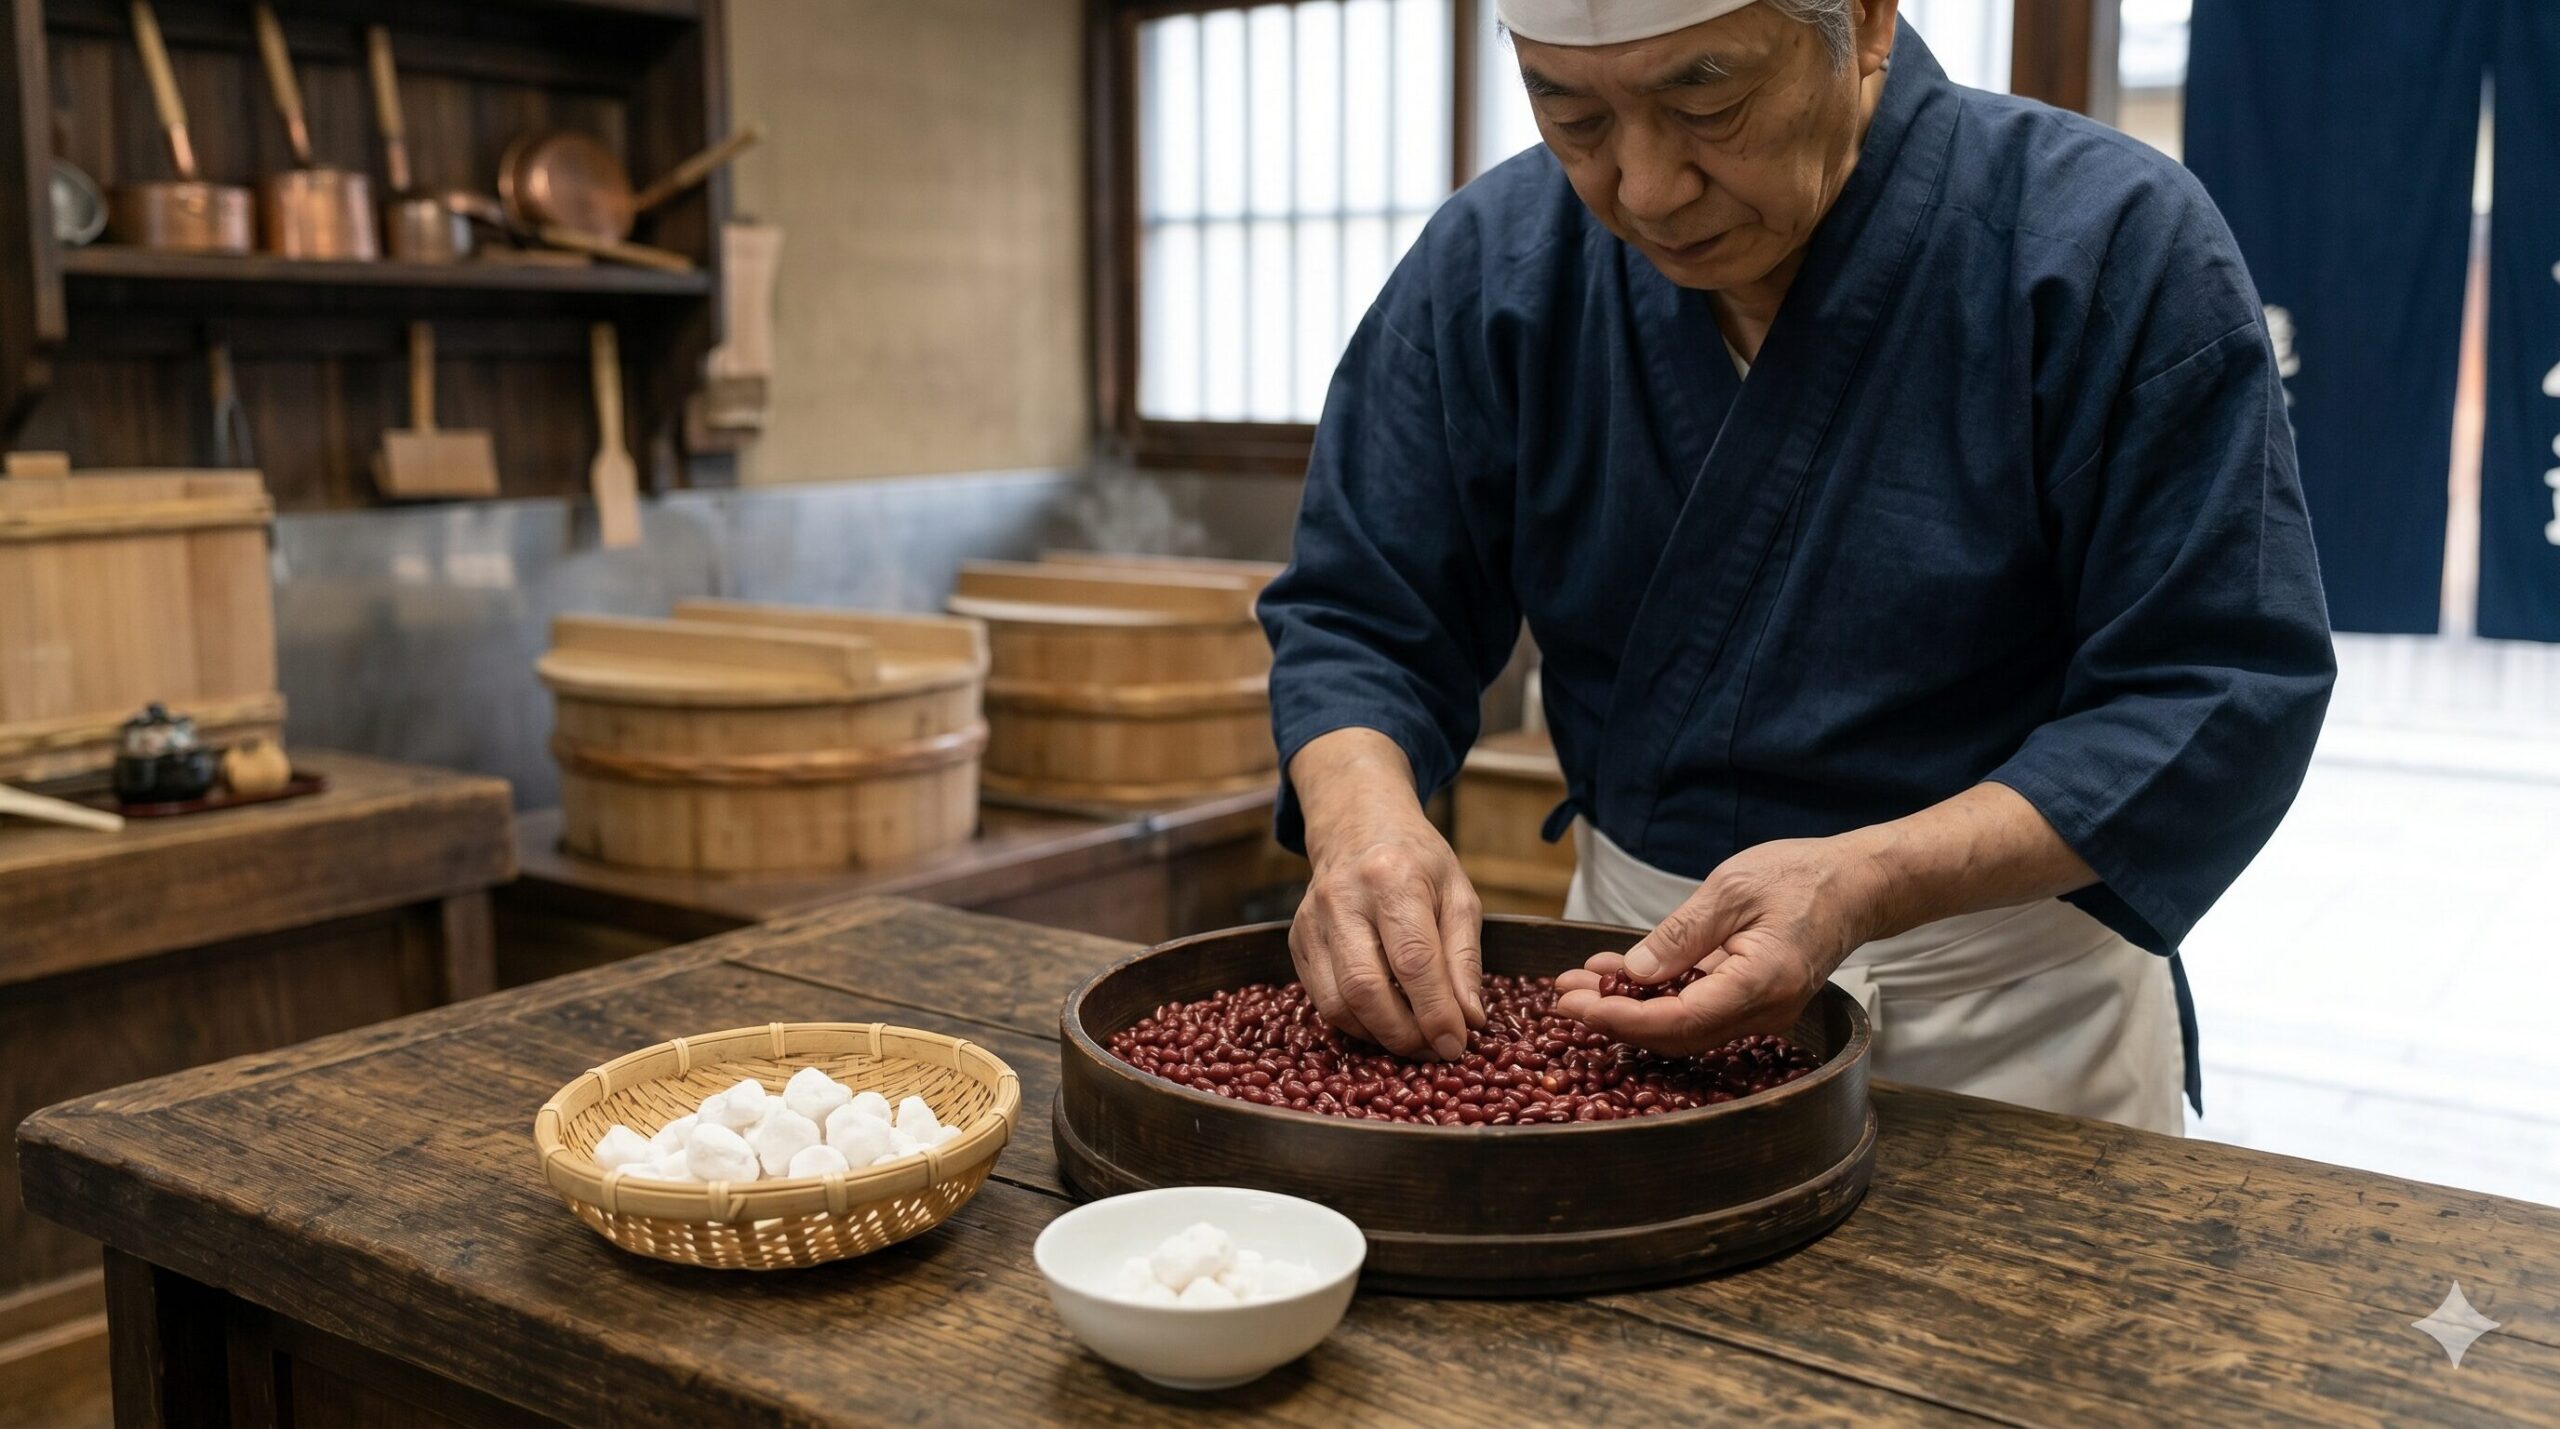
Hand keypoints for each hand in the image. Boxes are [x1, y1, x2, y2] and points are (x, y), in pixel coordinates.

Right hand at [1292, 809, 1486, 1058]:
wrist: (1358, 827)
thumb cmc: (1417, 864)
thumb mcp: (1458, 896)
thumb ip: (1465, 959)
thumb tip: (1470, 1020)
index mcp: (1392, 878)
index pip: (1413, 959)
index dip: (1435, 1012)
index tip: (1455, 1044)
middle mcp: (1342, 898)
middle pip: (1366, 988)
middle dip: (1403, 1033)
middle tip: (1433, 1049)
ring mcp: (1311, 920)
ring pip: (1337, 1003)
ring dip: (1378, 1036)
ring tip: (1412, 1039)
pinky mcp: (1296, 940)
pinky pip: (1321, 1001)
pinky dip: (1355, 1023)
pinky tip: (1383, 1021)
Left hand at [1552, 835, 1886, 1054]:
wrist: (1857, 885)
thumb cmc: (1802, 877)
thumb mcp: (1732, 889)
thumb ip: (1682, 935)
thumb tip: (1632, 974)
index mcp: (1761, 983)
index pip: (1679, 1020)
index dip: (1621, 1019)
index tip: (1576, 1005)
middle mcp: (1764, 1011)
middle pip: (1676, 1034)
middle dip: (1613, 1018)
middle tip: (1562, 996)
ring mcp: (1762, 1013)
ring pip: (1683, 1028)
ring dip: (1629, 1011)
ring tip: (1581, 984)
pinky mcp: (1753, 1004)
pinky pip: (1697, 1013)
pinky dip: (1655, 1000)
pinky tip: (1620, 978)